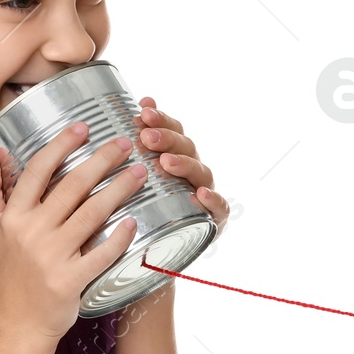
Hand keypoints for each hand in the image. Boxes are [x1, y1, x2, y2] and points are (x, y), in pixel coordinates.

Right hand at [0, 125, 146, 338]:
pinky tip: (134, 221)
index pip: (38, 171)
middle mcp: (31, 232)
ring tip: (140, 174)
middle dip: (102, 160)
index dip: (61, 145)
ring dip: (119, 190)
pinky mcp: (70, 280)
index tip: (84, 127)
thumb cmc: (11, 272)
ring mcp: (51, 257)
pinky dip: (119, 237)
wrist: (18, 322)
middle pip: (72, 186)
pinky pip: (101, 253)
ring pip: (91, 214)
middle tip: (126, 144)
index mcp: (14, 216)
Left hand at [133, 98, 230, 239]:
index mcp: (177, 157)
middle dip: (167, 139)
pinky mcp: (215, 219)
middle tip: (147, 137)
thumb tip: (144, 100)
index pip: (173, 131)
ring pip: (200, 173)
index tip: (143, 112)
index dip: (161, 119)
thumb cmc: (145, 209)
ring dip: (184, 164)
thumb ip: (142, 139)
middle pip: (186, 148)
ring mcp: (205, 193)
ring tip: (166, 162)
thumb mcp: (134, 176)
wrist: (158, 252)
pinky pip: (219, 207)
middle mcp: (193, 172)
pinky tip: (201, 194)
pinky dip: (212, 199)